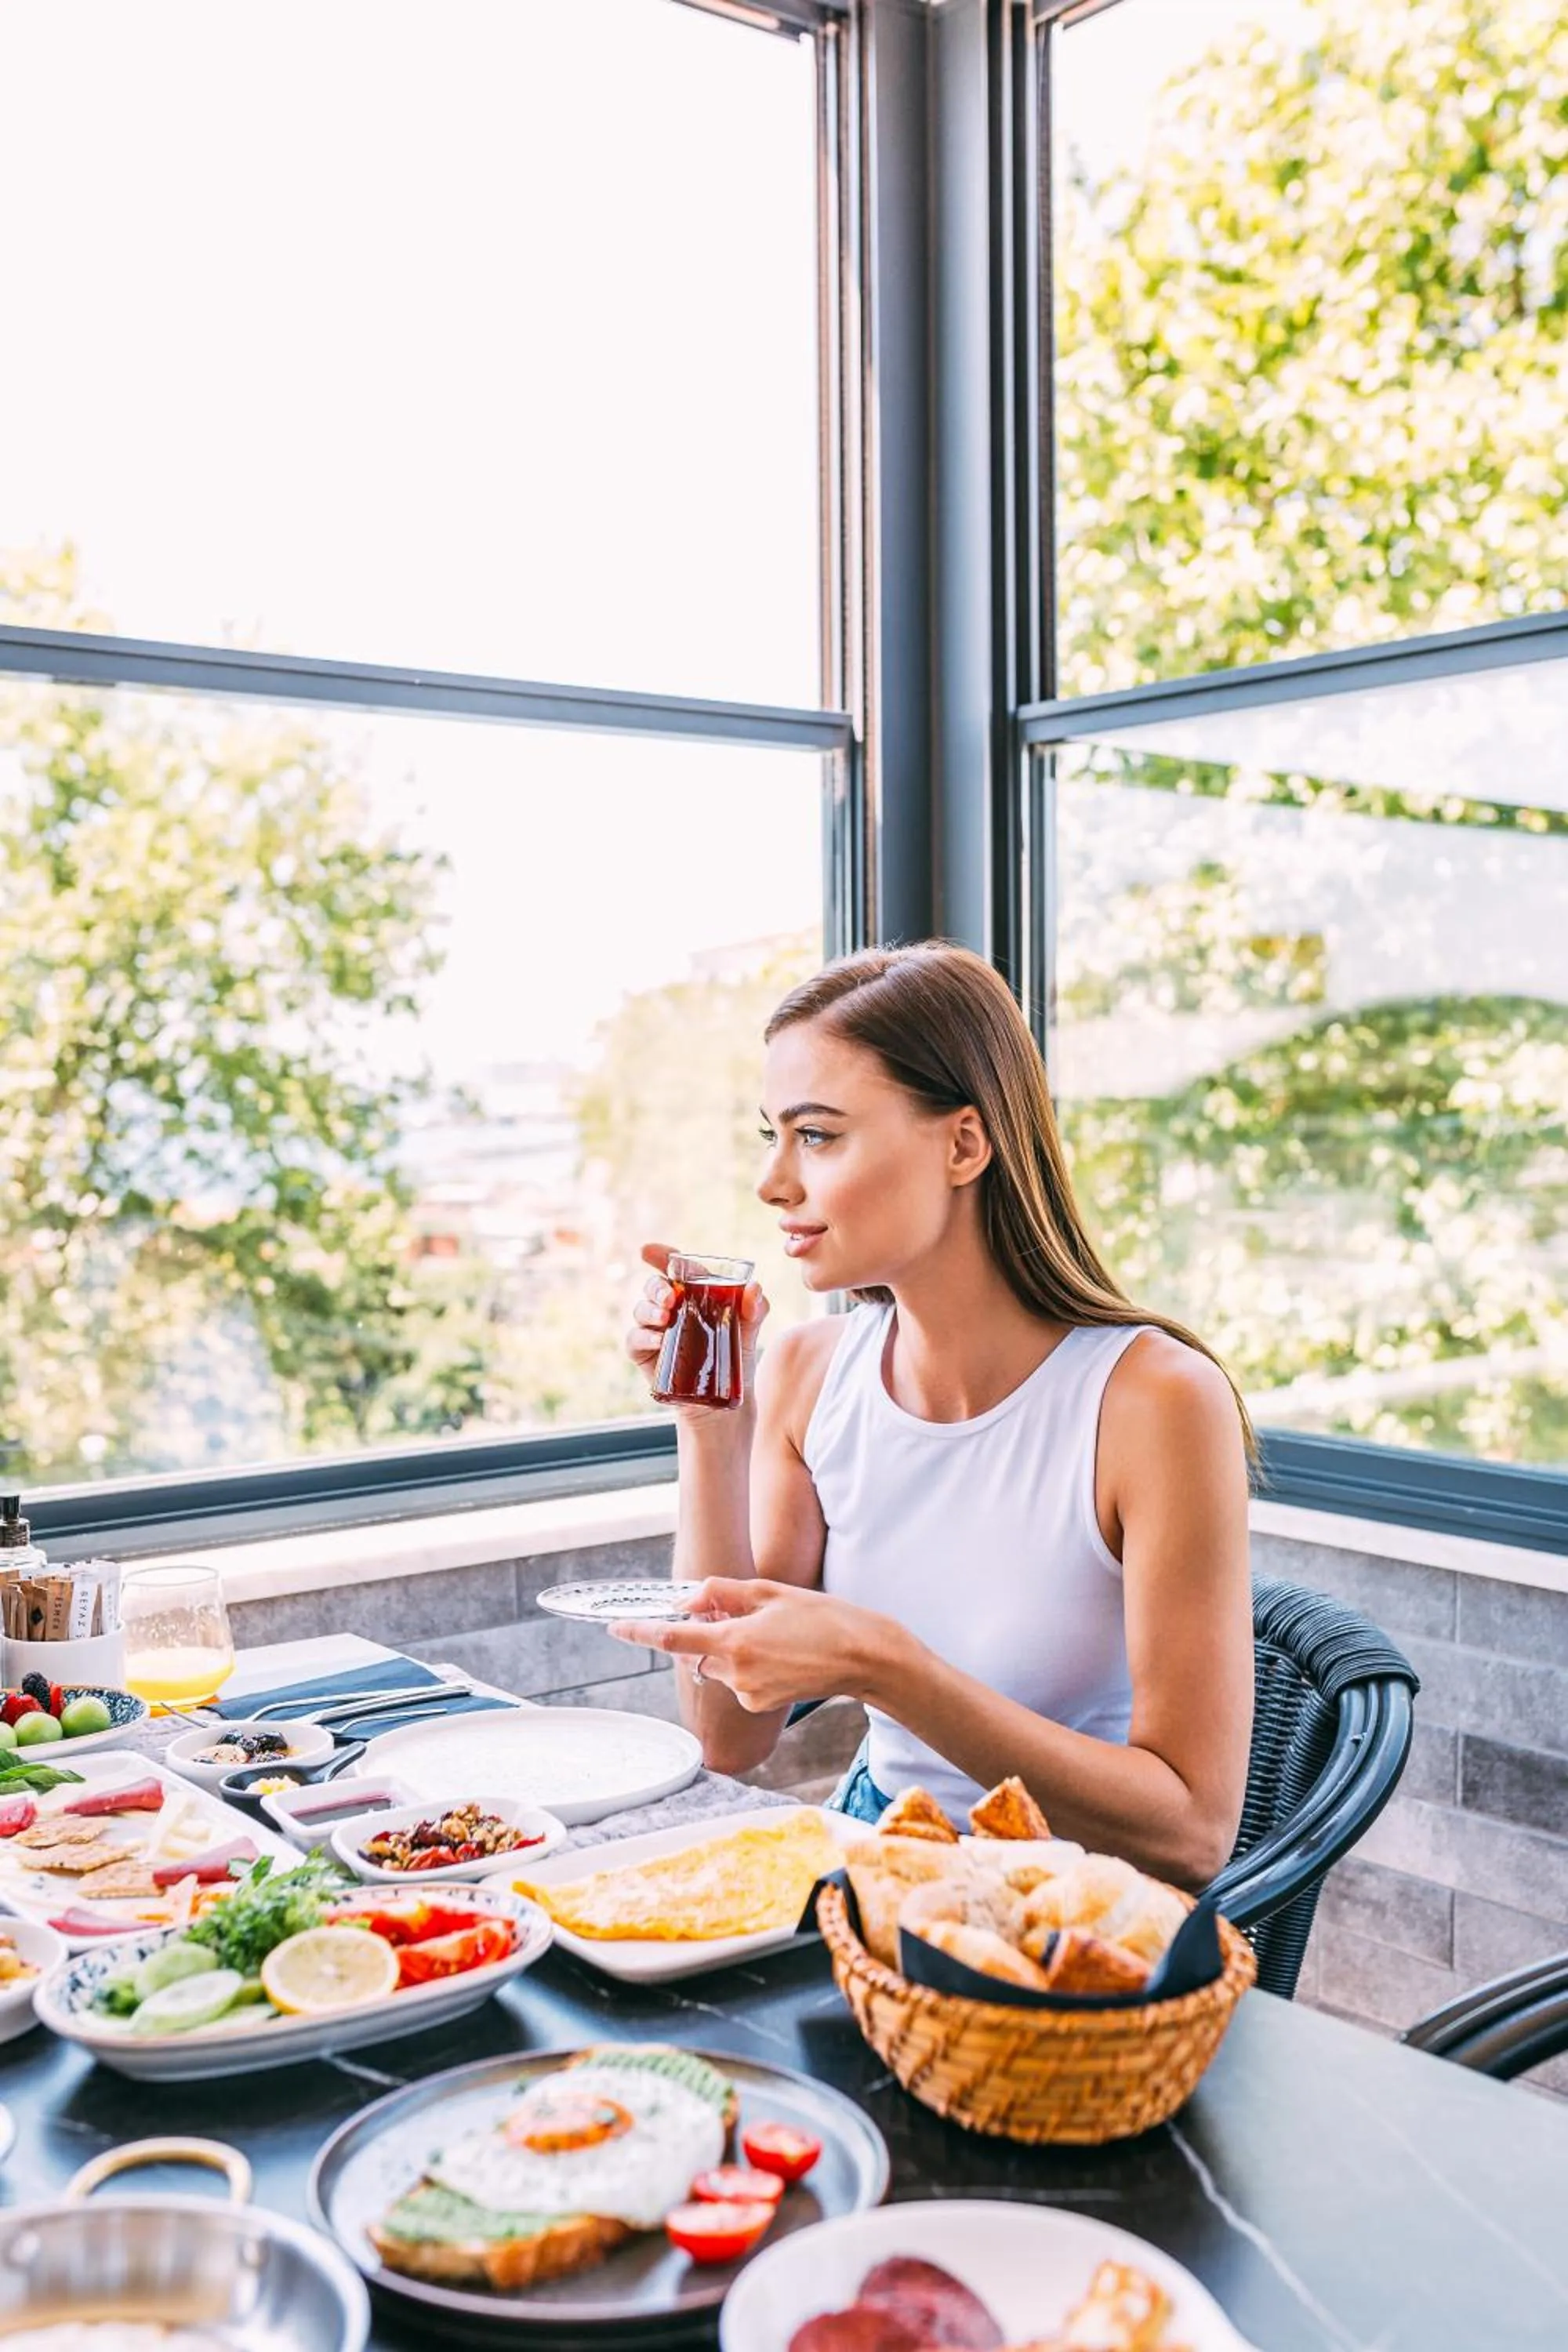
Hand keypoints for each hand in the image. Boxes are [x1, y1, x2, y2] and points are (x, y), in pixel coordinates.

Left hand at [609, 1576, 903, 1713]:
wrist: (864, 1657)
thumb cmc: (823, 1618)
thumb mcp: (771, 1593)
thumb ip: (722, 1594)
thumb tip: (688, 1600)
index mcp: (735, 1642)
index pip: (673, 1638)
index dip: (641, 1632)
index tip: (617, 1627)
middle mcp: (736, 1673)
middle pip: (695, 1651)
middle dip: (699, 1632)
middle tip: (728, 1610)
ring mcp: (748, 1694)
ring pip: (718, 1665)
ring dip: (728, 1646)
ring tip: (771, 1630)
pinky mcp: (760, 1705)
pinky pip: (738, 1680)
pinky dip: (745, 1664)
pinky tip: (778, 1651)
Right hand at [624, 1243, 768, 1418]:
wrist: (724, 1401)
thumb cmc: (735, 1357)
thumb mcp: (749, 1330)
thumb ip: (756, 1307)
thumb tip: (754, 1288)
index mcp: (691, 1293)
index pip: (673, 1268)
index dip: (660, 1256)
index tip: (648, 1251)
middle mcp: (670, 1308)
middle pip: (654, 1286)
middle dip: (657, 1287)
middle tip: (671, 1297)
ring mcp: (655, 1330)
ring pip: (640, 1310)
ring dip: (649, 1310)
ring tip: (665, 1318)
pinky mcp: (645, 1354)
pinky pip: (634, 1340)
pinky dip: (643, 1338)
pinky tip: (658, 1341)